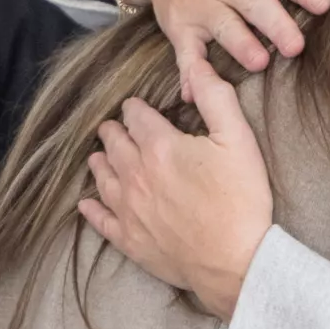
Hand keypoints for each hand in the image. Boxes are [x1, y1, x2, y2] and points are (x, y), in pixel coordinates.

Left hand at [79, 61, 272, 319]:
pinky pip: (100, 219)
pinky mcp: (129, 239)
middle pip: (114, 143)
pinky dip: (91, 208)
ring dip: (101, 162)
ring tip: (101, 156)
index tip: (137, 108)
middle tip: (115, 128)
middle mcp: (135, 175)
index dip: (136, 109)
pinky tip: (87, 203)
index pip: (136, 116)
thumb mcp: (239, 140)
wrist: (236, 262)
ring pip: (103, 177)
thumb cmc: (242, 200)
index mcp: (160, 146)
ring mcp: (129, 209)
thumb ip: (216, 98)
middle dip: (115, 132)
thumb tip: (199, 66)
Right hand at [117, 0, 329, 96]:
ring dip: (239, 45)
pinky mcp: (181, 26)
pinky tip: (194, 93)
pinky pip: (184, 52)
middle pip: (253, 4)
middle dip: (274, 24)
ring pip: (222, 27)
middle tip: (295, 46)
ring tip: (259, 63)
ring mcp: (201, 4)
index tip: (324, 3)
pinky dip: (188, 73)